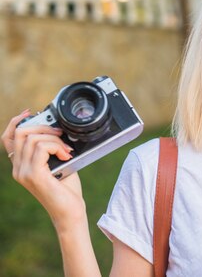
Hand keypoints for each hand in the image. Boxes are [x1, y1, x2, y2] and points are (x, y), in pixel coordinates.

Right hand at [2, 110, 85, 229]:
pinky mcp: (33, 175)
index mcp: (20, 165)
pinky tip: (67, 156)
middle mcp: (17, 169)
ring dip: (55, 139)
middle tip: (61, 134)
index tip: (31, 113)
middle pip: (20, 133)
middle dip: (43, 127)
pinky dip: (57, 147)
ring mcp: (23, 172)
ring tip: (67, 150)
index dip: (17, 121)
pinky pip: (41, 148)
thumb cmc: (67, 190)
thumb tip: (57, 129)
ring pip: (33, 139)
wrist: (70, 212)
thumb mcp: (58, 163)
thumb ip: (51, 149)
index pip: (8, 138)